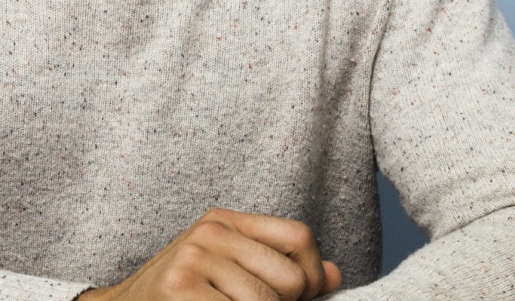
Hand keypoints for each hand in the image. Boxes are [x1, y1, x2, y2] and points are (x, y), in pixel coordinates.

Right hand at [79, 208, 341, 300]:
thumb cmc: (181, 297)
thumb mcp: (228, 271)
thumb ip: (277, 267)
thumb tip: (334, 275)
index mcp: (224, 221)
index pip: (299, 238)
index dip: (313, 275)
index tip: (302, 299)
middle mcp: (209, 232)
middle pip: (291, 277)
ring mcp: (192, 258)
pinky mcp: (180, 288)